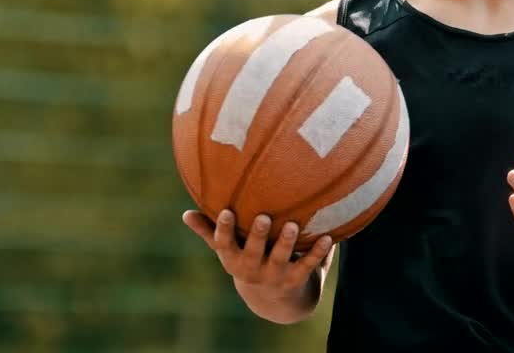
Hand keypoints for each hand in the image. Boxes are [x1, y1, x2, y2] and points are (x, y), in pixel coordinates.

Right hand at [182, 209, 332, 294]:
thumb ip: (209, 232)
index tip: (226, 211)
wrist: (274, 301)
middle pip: (254, 252)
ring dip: (287, 243)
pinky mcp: (296, 279)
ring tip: (292, 225)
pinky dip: (318, 253)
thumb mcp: (227, 251)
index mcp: (233, 259)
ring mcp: (274, 275)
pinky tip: (328, 237)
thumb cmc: (246, 261)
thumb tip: (185, 214)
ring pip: (281, 259)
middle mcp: (252, 269)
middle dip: (258, 236)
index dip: (223, 230)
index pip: (224, 245)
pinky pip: (308, 265)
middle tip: (264, 217)